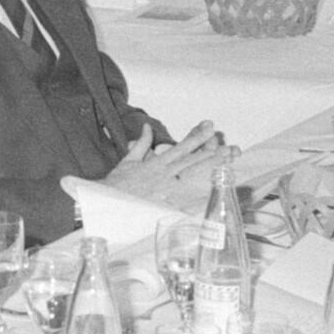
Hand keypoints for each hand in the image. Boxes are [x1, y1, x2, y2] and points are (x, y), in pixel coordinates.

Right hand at [97, 124, 226, 206]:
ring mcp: (165, 191)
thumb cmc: (116, 185)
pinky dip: (198, 198)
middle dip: (211, 153)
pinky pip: (185, 202)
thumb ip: (141, 144)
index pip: (181, 148)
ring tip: (227, 160)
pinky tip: (214, 192)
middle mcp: (164, 175)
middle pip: (191, 161)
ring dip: (210, 168)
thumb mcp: (127, 161)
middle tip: (229, 146)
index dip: (196, 137)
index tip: (210, 127)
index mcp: (156, 164)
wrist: (104, 204)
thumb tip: (148, 127)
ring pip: (191, 178)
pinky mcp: (163, 206)